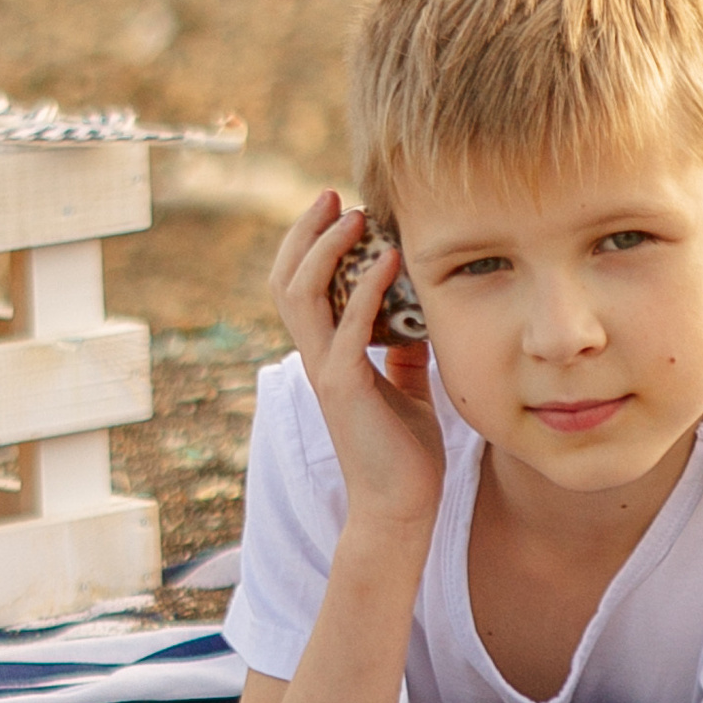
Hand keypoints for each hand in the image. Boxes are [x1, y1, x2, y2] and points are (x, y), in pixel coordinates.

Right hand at [269, 191, 442, 546]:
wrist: (401, 507)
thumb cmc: (405, 452)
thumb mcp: (406, 388)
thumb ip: (401, 352)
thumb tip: (415, 317)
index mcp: (327, 354)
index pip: (300, 285)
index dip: (309, 244)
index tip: (338, 208)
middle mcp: (317, 357)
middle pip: (287, 279)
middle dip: (306, 232)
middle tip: (332, 195)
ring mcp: (327, 371)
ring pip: (302, 294)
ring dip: (326, 249)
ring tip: (354, 216)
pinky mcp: (345, 388)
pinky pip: (347, 326)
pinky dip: (365, 287)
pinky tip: (388, 260)